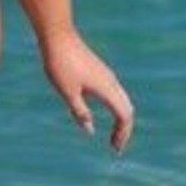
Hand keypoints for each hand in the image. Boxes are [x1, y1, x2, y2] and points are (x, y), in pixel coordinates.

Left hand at [40, 28, 134, 152]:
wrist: (58, 36)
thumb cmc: (60, 64)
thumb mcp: (68, 93)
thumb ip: (80, 112)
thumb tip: (89, 130)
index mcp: (106, 89)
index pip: (124, 116)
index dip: (123, 134)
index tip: (115, 149)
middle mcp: (111, 81)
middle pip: (127, 109)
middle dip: (124, 129)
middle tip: (115, 146)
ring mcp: (106, 75)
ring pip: (122, 100)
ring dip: (120, 118)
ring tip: (112, 135)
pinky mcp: (99, 70)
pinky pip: (114, 93)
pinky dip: (114, 107)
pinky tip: (101, 111)